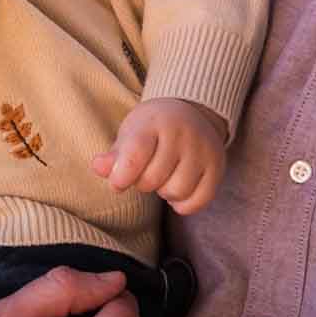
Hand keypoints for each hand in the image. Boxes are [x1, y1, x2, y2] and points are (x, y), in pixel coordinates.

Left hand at [90, 98, 228, 214]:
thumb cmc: (152, 129)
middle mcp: (183, 133)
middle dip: (143, 182)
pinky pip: (198, 201)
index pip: (135, 155)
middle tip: (145, 171)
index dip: (121, 176)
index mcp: (155, 122)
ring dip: (164, 192)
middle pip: (153, 180)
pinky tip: (179, 189)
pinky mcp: (217, 167)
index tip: (117, 183)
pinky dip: (184, 203)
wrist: (191, 113)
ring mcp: (204, 149)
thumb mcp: (130, 133)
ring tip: (163, 177)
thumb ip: (114, 155)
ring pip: (176, 192)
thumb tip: (98, 167)